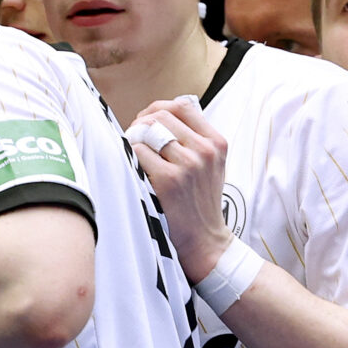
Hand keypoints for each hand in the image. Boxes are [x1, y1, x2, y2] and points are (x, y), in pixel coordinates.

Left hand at [129, 95, 233, 280]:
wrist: (206, 241)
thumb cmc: (200, 203)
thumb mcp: (211, 166)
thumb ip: (194, 140)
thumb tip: (159, 116)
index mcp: (216, 142)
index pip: (182, 105)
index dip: (158, 109)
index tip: (145, 121)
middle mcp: (204, 150)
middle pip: (162, 115)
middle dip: (141, 123)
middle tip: (132, 139)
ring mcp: (188, 164)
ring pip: (148, 132)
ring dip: (133, 139)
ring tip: (131, 155)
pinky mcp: (169, 180)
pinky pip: (138, 152)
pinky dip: (130, 157)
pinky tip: (132, 170)